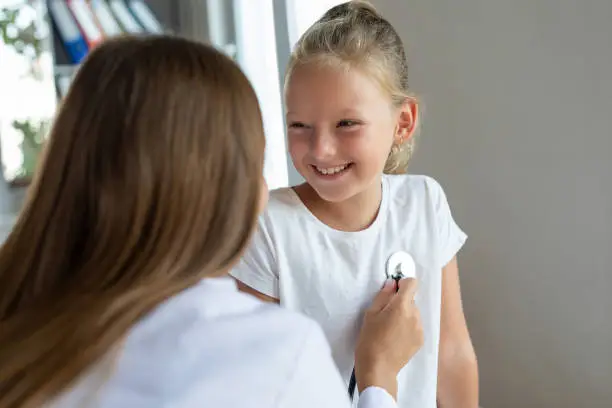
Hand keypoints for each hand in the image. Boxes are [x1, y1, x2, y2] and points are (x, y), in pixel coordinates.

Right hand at [354, 278, 423, 398]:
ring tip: (389, 329)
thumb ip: (383, 295)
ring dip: (404, 315)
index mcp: (401, 306)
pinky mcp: (420, 339)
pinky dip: (407, 327)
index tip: (394, 290)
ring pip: (413, 313)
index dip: (402, 284)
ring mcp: (419, 328)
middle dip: (400, 302)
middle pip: (411, 299)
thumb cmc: (370, 340)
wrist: (378, 368)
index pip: (412, 283)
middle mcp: (414, 315)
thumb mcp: (370, 314)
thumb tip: (391, 284)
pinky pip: (415, 325)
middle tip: (385, 315)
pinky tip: (395, 337)